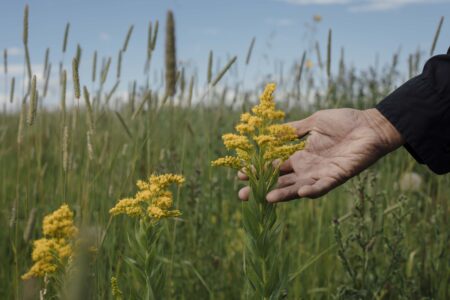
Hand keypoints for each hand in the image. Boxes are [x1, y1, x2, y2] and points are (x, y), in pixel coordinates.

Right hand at [238, 108, 403, 201]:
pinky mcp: (338, 175)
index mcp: (301, 156)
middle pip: (282, 182)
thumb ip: (294, 129)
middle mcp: (308, 168)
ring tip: (267, 198)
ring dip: (284, 194)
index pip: (275, 167)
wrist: (370, 125)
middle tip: (243, 195)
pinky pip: (324, 186)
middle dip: (263, 189)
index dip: (259, 171)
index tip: (241, 173)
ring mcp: (322, 174)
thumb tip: (272, 130)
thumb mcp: (313, 122)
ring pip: (299, 187)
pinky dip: (313, 190)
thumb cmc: (343, 122)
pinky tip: (300, 192)